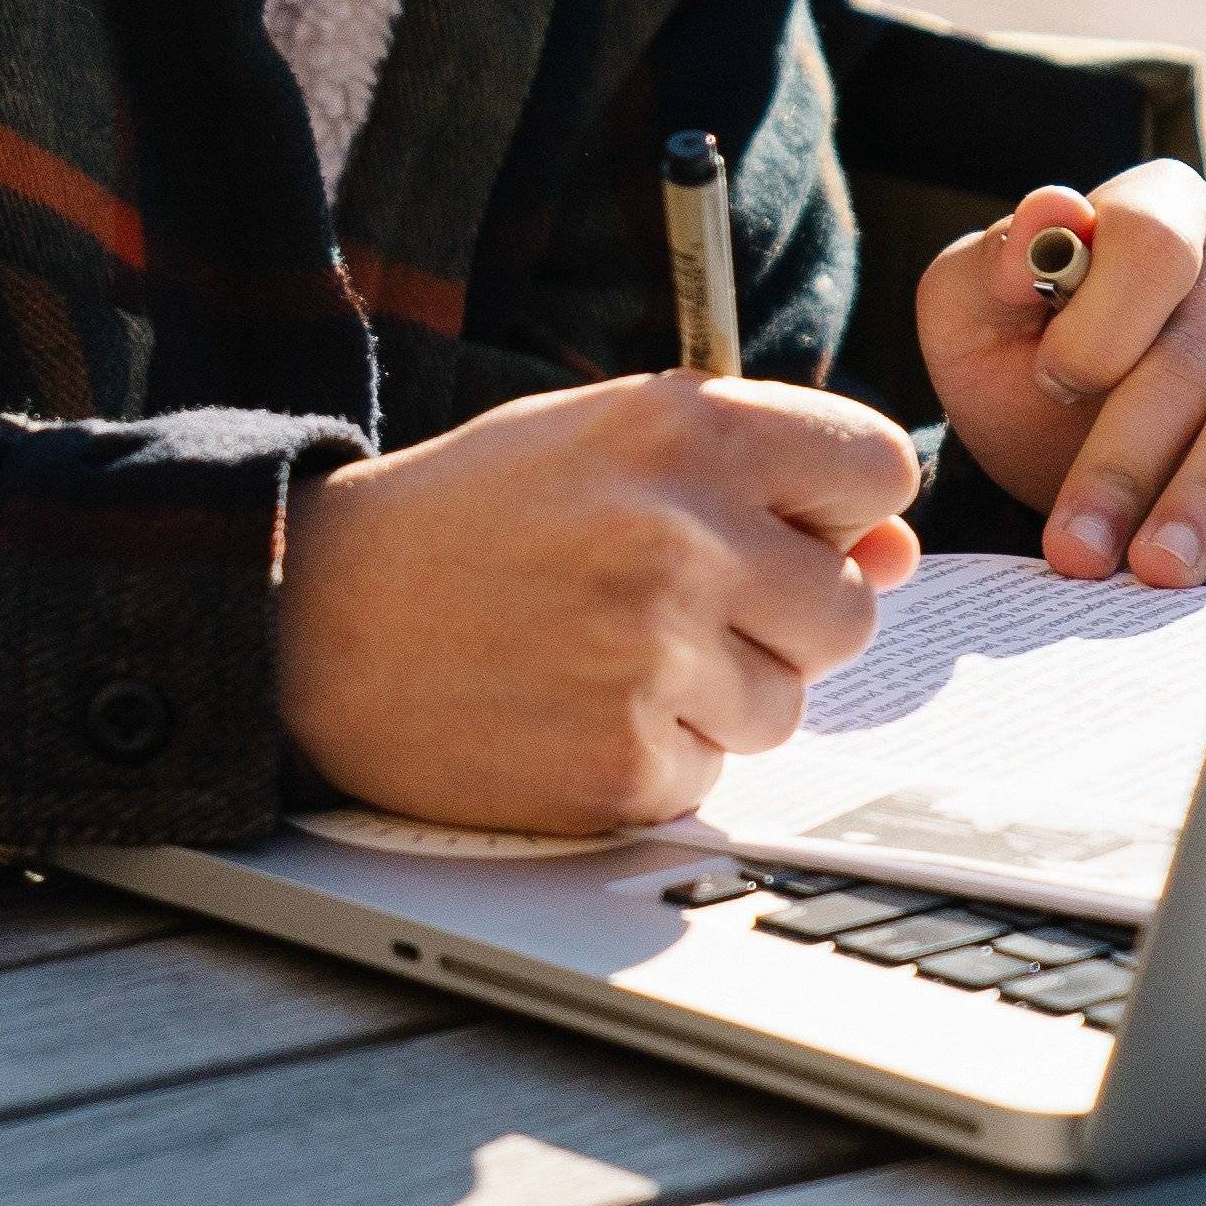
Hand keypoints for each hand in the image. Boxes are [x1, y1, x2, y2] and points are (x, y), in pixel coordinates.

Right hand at [277, 375, 922, 834]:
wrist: (307, 620)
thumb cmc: (461, 522)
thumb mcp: (597, 443)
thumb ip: (750, 479)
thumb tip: (898, 552)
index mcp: (684, 428)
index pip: (877, 469)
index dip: (833, 508)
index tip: (773, 525)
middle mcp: (684, 536)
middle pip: (849, 608)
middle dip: (776, 618)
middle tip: (656, 602)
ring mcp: (658, 658)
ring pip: (786, 704)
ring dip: (714, 696)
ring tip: (598, 655)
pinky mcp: (628, 763)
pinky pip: (712, 776)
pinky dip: (654, 756)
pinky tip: (569, 710)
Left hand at [918, 158, 1205, 586]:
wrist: (1068, 433)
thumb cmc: (1024, 355)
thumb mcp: (975, 309)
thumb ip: (994, 262)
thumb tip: (1049, 216)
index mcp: (1163, 206)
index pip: (1153, 245)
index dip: (1100, 322)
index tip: (1051, 386)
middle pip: (1204, 351)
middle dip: (1132, 459)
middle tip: (1081, 543)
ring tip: (1157, 567)